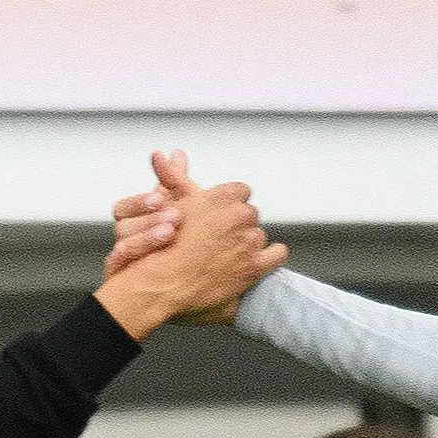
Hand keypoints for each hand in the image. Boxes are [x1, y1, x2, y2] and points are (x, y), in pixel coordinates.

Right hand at [92, 150, 285, 335]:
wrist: (161, 284)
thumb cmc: (160, 246)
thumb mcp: (166, 204)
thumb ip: (173, 176)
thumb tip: (176, 153)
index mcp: (220, 197)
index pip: (241, 191)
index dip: (231, 204)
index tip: (222, 215)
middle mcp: (239, 215)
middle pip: (250, 214)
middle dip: (238, 225)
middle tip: (220, 240)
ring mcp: (248, 241)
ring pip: (259, 236)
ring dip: (248, 244)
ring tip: (228, 257)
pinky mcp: (254, 266)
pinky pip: (277, 254)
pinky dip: (271, 256)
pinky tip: (259, 261)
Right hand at [104, 150, 188, 278]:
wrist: (189, 279)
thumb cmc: (181, 242)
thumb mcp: (182, 209)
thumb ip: (176, 183)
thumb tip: (177, 154)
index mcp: (134, 221)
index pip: (124, 207)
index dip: (139, 203)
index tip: (160, 198)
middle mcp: (127, 239)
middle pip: (123, 226)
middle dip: (149, 220)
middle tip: (175, 216)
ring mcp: (125, 261)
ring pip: (123, 247)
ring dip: (146, 239)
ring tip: (171, 234)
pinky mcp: (126, 282)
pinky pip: (125, 273)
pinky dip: (140, 263)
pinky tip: (158, 262)